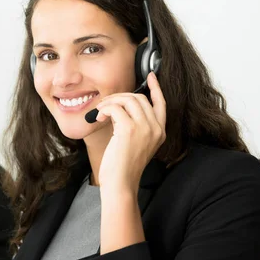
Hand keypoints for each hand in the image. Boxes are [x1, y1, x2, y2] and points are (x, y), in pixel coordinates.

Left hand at [95, 72, 165, 193]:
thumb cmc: (123, 167)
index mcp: (160, 132)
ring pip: (128, 100)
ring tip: (101, 111)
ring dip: (111, 101)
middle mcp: (156, 129)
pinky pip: (115, 108)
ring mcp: (145, 128)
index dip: (156, 88)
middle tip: (106, 104)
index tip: (151, 76)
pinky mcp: (129, 129)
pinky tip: (99, 117)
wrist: (121, 183)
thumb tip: (120, 108)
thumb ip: (135, 126)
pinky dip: (105, 109)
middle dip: (121, 96)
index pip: (161, 103)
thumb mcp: (135, 144)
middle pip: (141, 98)